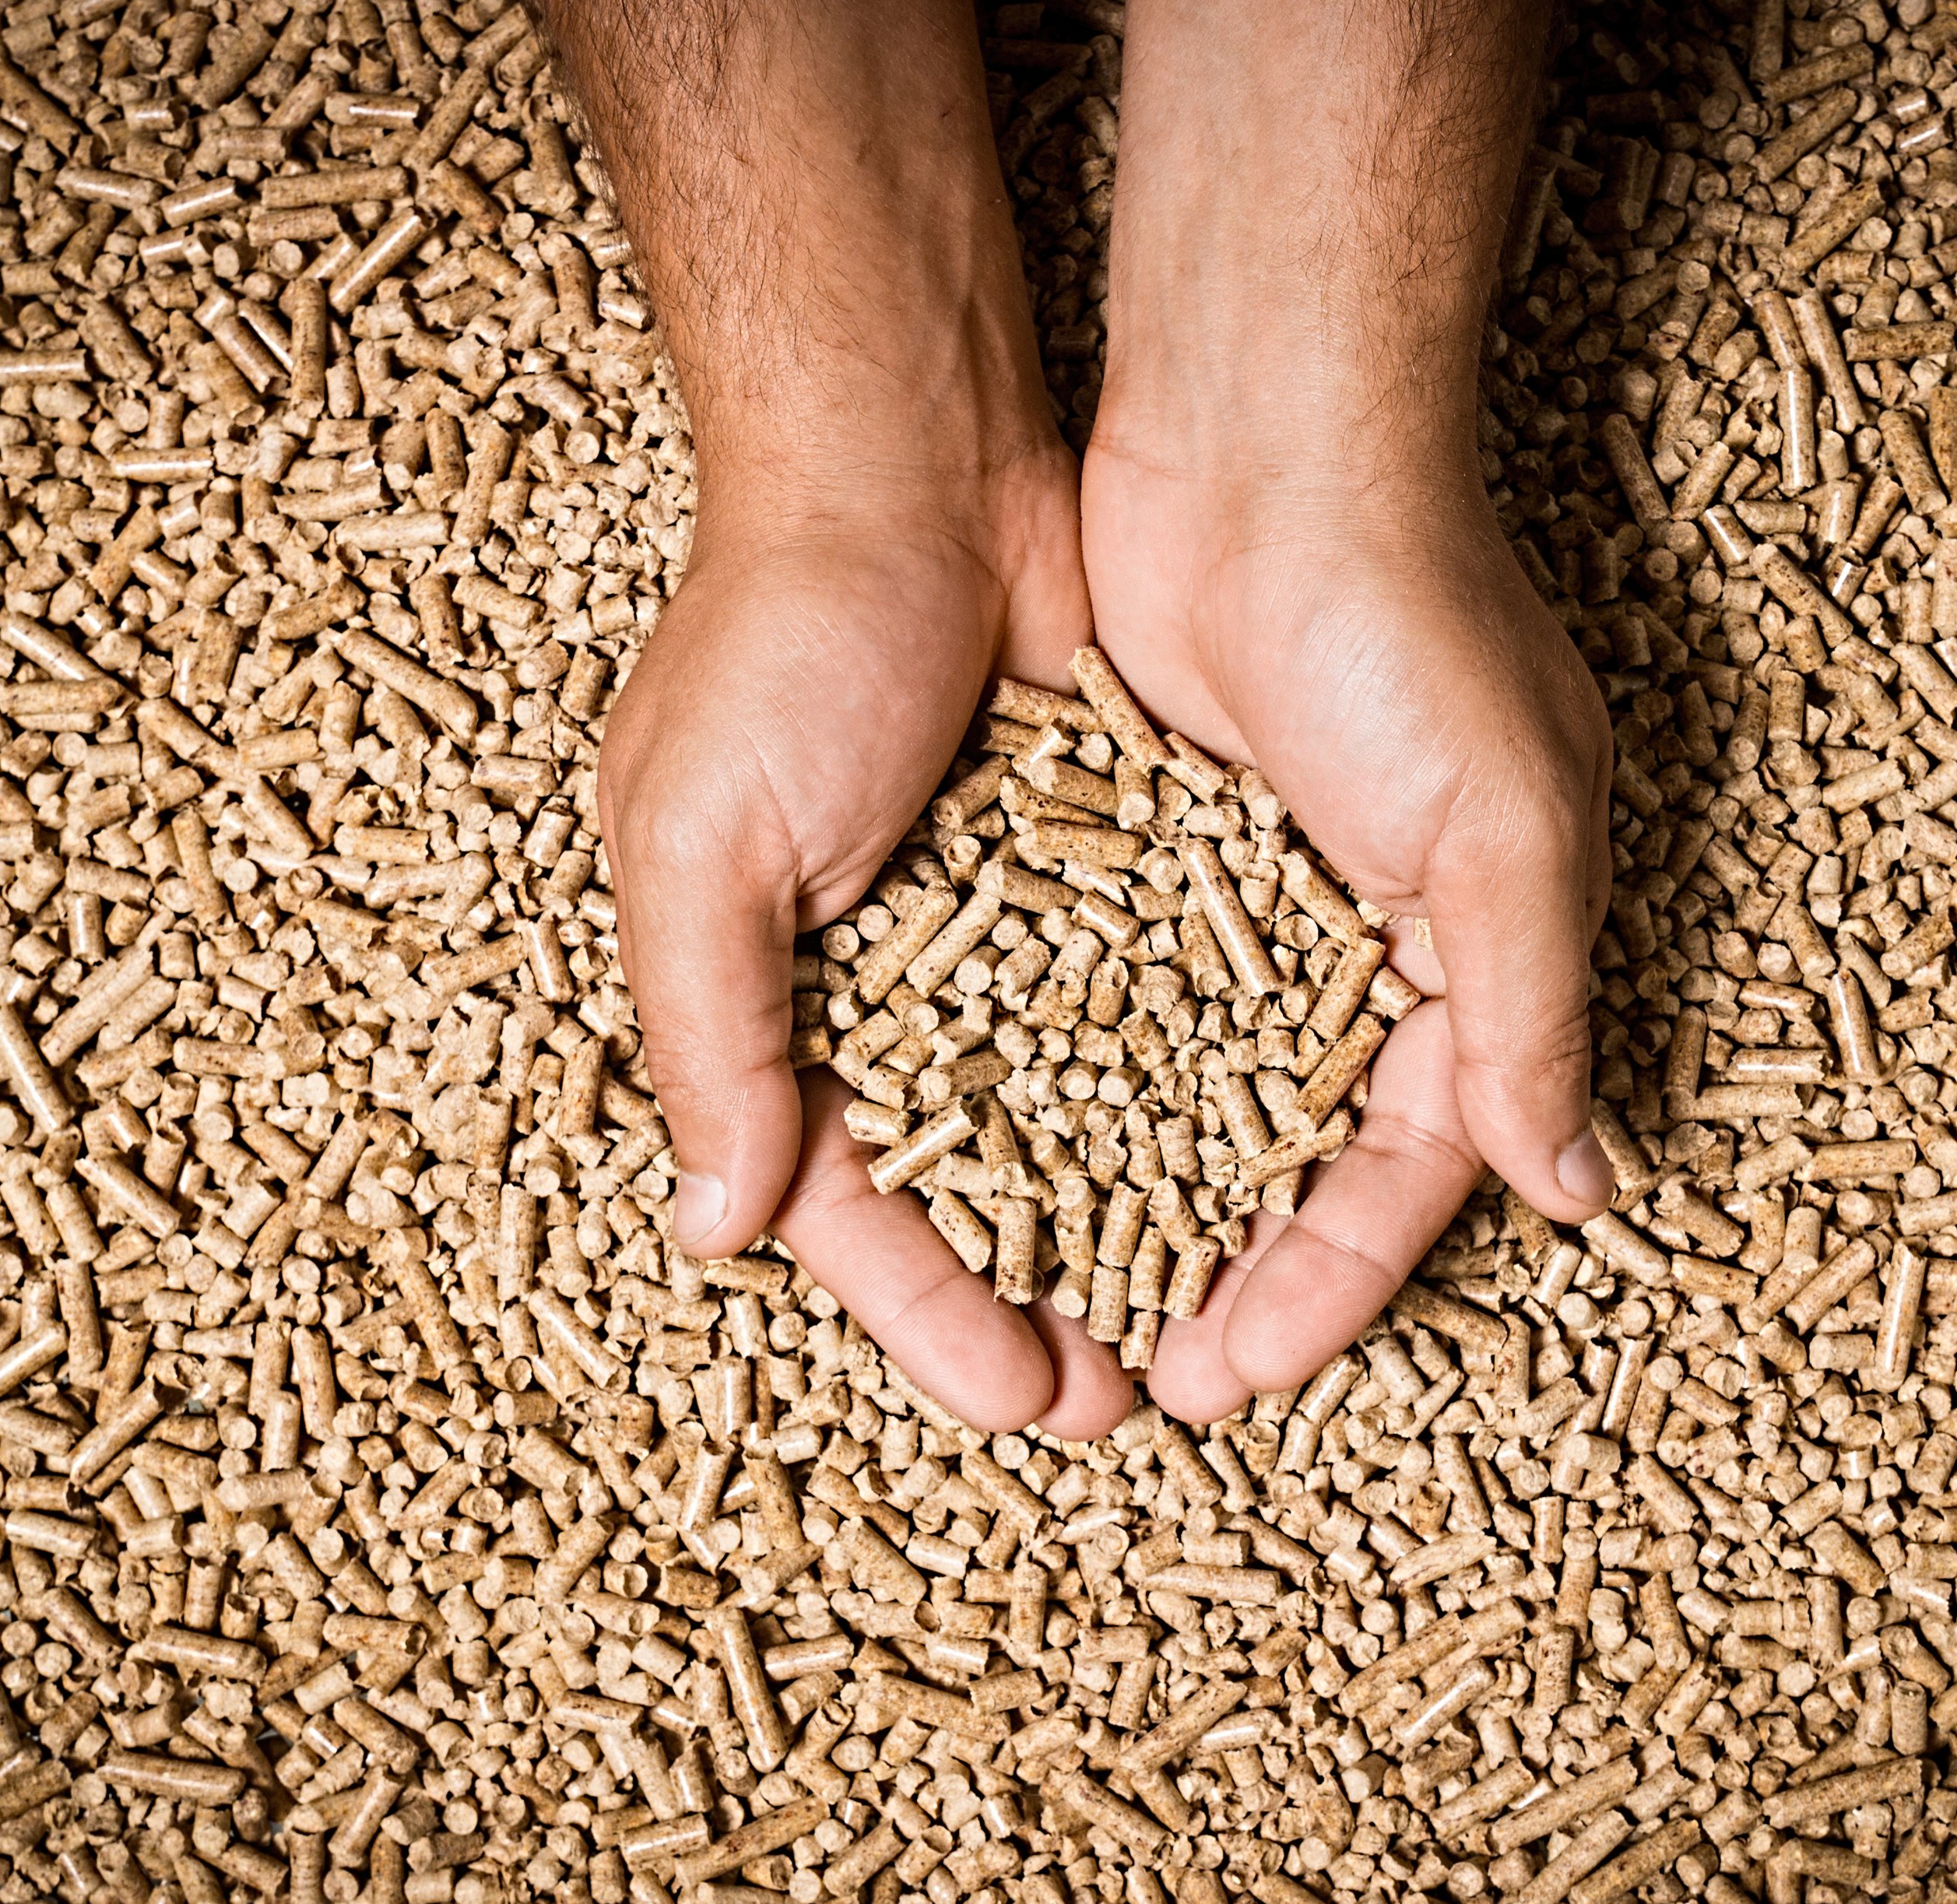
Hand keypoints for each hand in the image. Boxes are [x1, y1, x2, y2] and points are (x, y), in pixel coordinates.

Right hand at [597, 455, 1132, 1439]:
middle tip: (1135, 1396)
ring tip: (1210, 1316)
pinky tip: (1256, 1167)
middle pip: (971, 1191)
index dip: (932, 1309)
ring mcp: (997, 931)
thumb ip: (713, 1032)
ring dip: (1132, 1218)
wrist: (914, 454)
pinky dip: (1188, 1089)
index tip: (1028, 1397)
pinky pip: (1144, 1009)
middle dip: (1045, 1297)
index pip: (849, 1203)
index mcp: (765, 998)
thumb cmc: (780, 637)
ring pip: (1072, 1119)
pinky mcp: (1096, 867)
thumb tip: (722, 1225)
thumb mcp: (700, 839)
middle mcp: (881, 985)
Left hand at [1078, 443, 1615, 1422]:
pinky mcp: (1148, 841)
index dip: (1328, 1281)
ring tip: (1059, 1305)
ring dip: (1137, 1199)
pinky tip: (998, 1163)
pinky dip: (1067, 1079)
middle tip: (1141, 1377)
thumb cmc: (1408, 623)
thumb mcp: (1505, 830)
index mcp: (1475, 948)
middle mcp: (1366, 938)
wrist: (1263, 435)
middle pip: (1294, 1154)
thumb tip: (1578, 1189)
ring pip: (1190, 1093)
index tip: (1236, 1375)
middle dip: (1229, 1271)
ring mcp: (1250, 894)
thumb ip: (1525, 1012)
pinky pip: (1106, 996)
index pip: (1404, 1166)